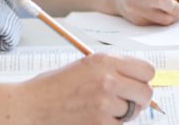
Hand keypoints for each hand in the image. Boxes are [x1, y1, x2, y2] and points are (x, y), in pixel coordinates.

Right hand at [22, 53, 154, 124]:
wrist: (32, 105)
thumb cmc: (56, 85)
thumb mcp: (86, 66)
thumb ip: (114, 70)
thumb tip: (139, 80)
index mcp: (105, 60)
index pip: (147, 70)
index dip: (143, 79)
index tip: (137, 84)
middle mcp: (108, 79)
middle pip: (146, 92)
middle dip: (139, 99)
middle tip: (126, 101)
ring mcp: (104, 103)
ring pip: (133, 111)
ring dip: (124, 113)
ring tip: (105, 109)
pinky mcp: (100, 123)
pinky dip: (111, 123)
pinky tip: (95, 117)